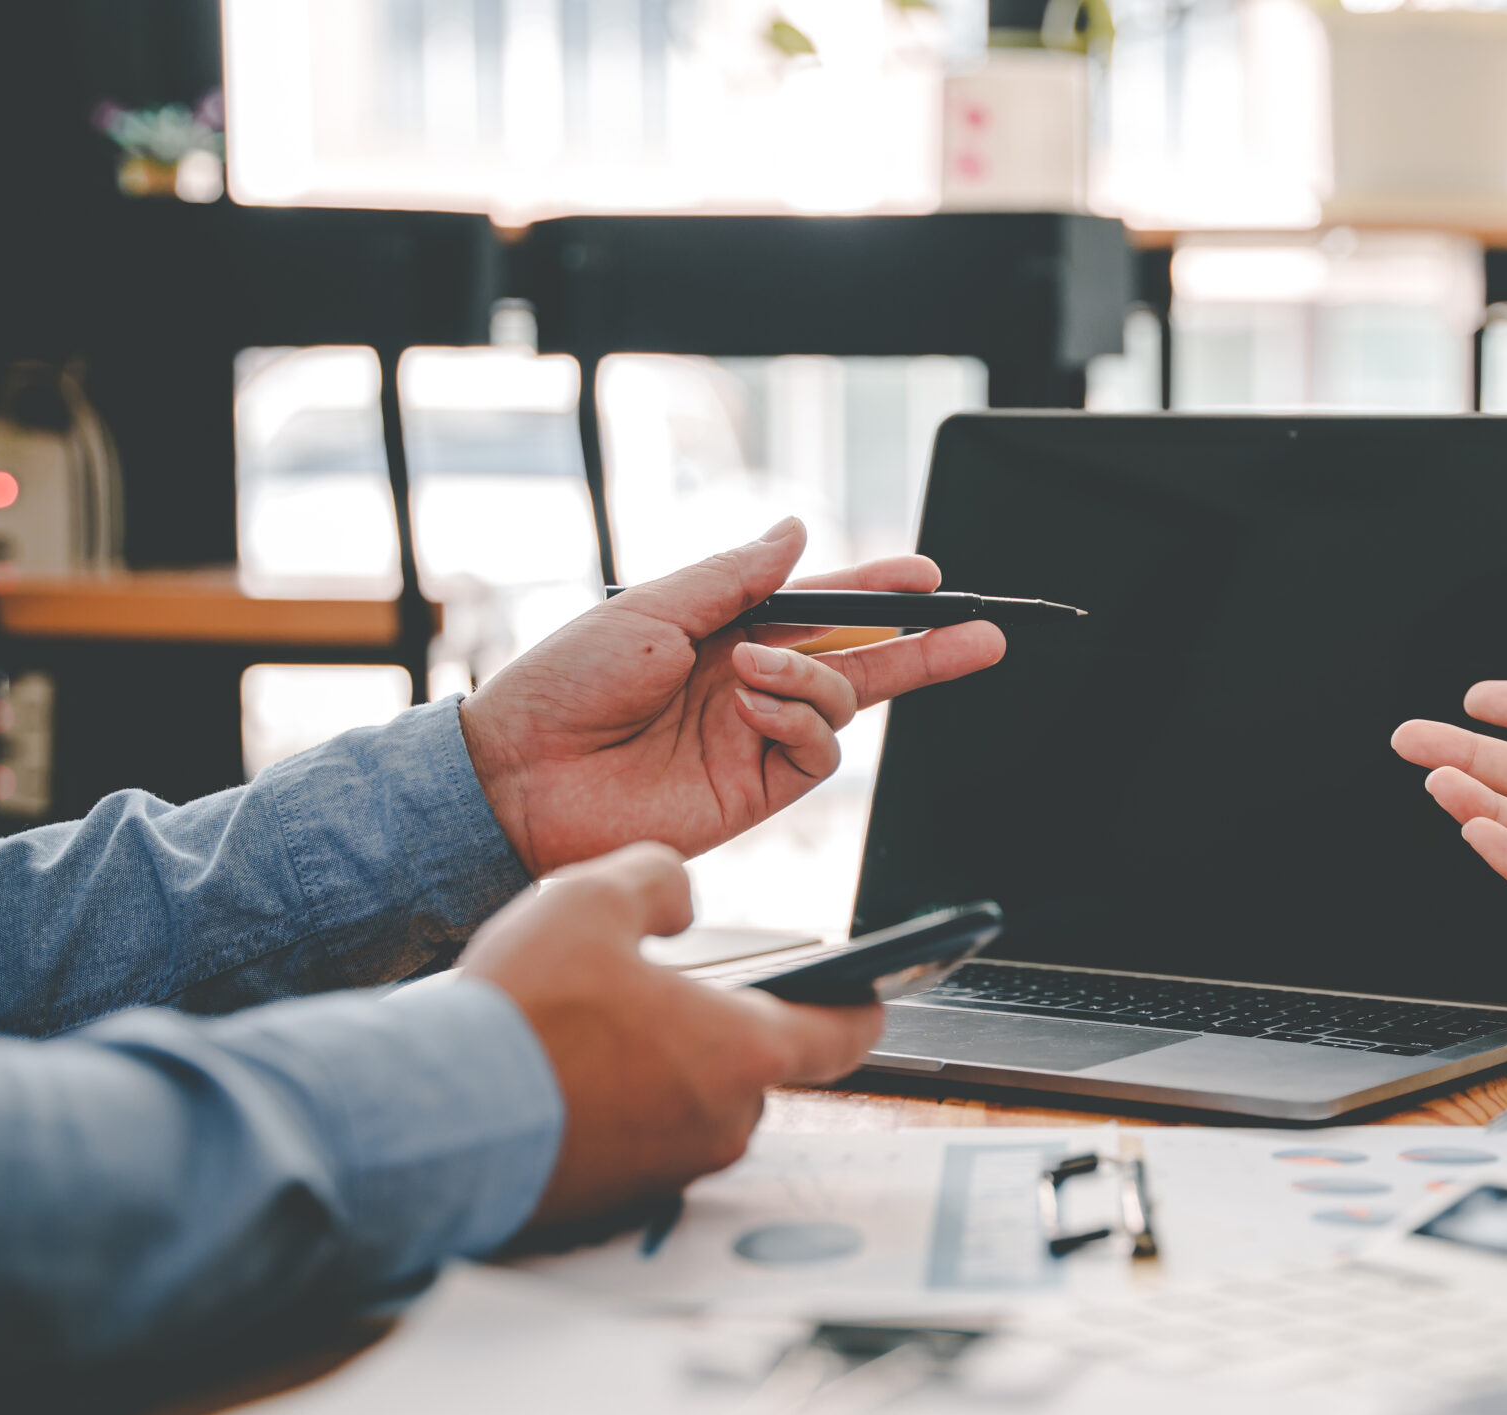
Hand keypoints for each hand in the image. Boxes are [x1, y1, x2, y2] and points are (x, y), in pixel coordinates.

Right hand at [456, 843, 883, 1226]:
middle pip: (753, 1067)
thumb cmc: (520, 1014)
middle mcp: (723, 1122)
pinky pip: (640, 1145)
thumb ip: (658, 881)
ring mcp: (672, 1171)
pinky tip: (561, 1079)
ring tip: (591, 1033)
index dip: (861, 1008)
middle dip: (718, 1030)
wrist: (431, 1121)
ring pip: (692, 1105)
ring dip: (662, 1070)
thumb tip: (680, 898)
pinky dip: (617, 1112)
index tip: (871, 996)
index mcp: (742, 1051)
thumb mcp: (590, 899)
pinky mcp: (618, 1202)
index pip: (843, 1036)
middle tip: (656, 993)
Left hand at [458, 519, 1006, 874]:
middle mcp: (751, 683)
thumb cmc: (566, 684)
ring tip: (754, 674)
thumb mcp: (653, 607)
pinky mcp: (758, 789)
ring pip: (843, 703)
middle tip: (983, 634)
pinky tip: (756, 711)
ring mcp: (758, 737)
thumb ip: (736, 577)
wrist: (522, 776)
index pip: (822, 608)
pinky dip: (801, 721)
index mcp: (726, 630)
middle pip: (861, 662)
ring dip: (814, 676)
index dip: (877, 591)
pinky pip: (819, 752)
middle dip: (924, 648)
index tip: (928, 574)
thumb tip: (797, 534)